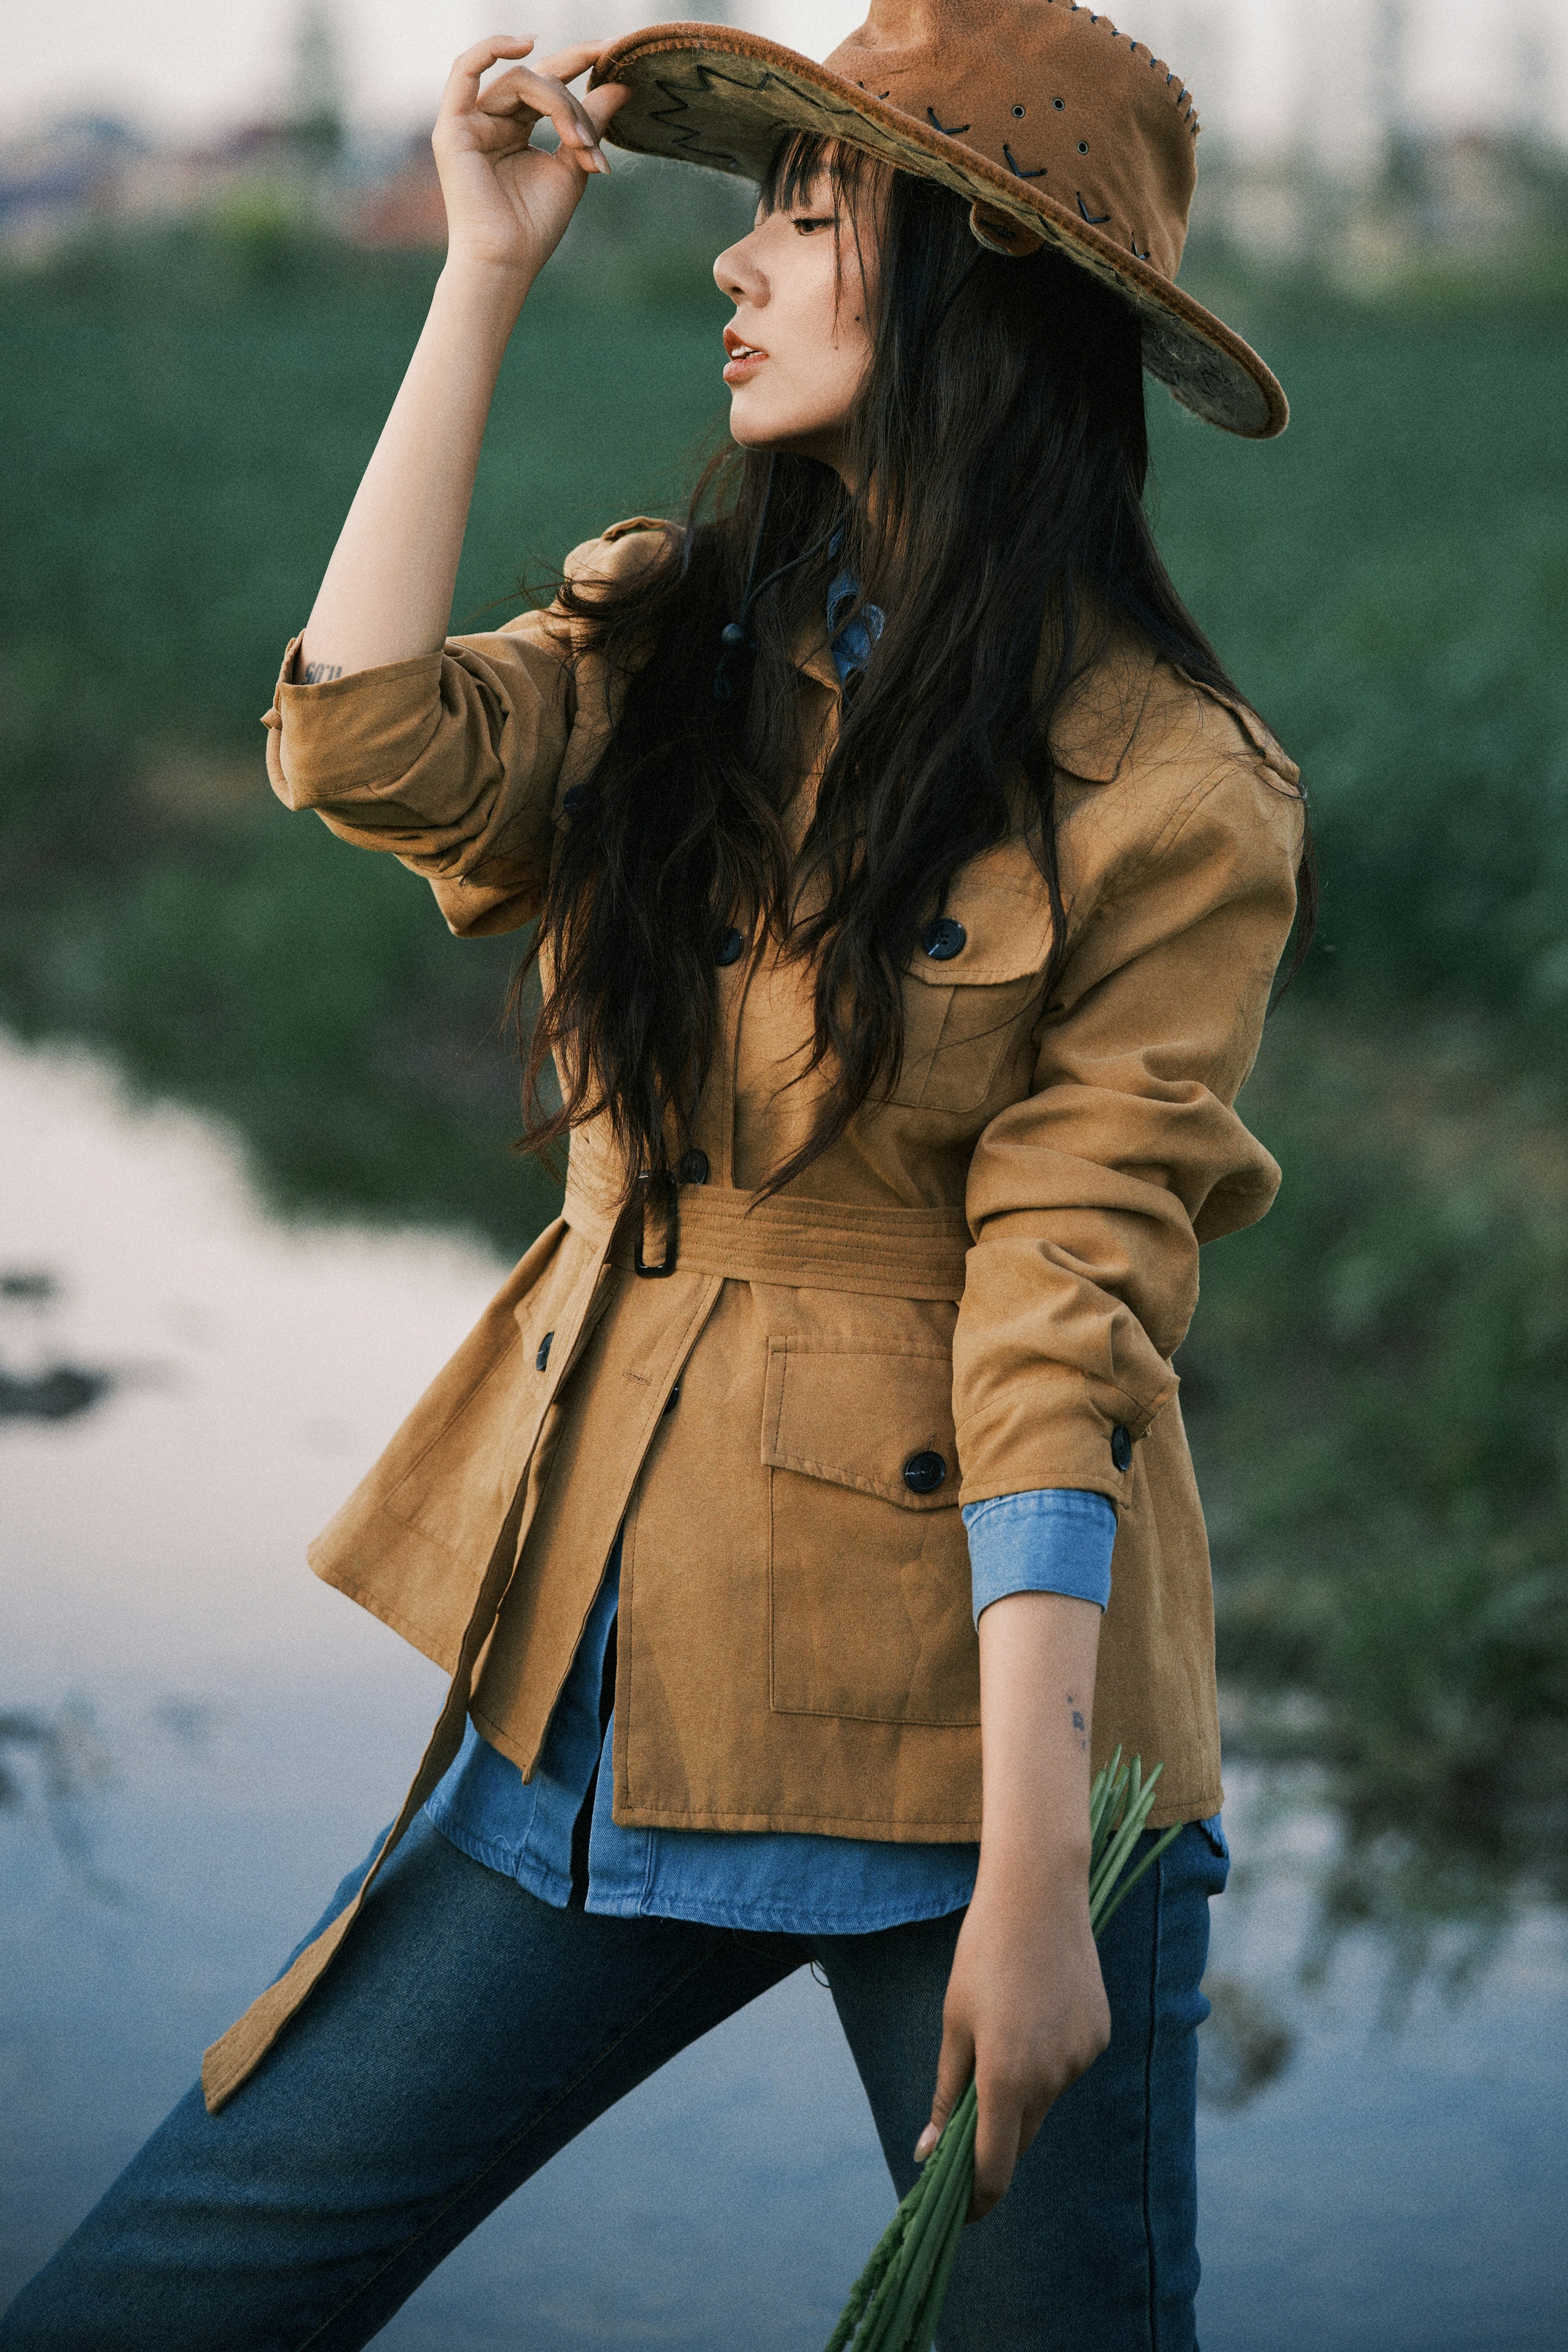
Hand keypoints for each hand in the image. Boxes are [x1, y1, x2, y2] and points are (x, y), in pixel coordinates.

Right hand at [431, 34, 628, 283]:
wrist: (507, 262)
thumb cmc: (535, 226)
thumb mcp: (573, 164)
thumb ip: (590, 122)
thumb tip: (621, 82)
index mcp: (516, 127)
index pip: (548, 81)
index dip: (580, 61)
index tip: (615, 50)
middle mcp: (492, 118)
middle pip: (540, 80)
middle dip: (574, 98)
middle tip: (597, 127)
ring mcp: (470, 121)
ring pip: (521, 81)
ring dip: (559, 105)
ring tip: (579, 142)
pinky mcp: (453, 127)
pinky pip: (466, 68)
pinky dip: (492, 48)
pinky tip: (526, 44)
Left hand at [919, 1850, 1110, 2220]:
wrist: (1039, 1894)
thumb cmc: (983, 1954)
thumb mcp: (955, 2021)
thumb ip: (949, 2092)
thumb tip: (930, 2150)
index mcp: (1006, 2078)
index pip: (995, 2168)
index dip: (977, 2197)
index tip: (960, 2208)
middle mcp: (1051, 2077)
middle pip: (1020, 2136)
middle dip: (994, 2138)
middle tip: (967, 2117)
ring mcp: (1081, 2058)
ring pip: (1044, 2098)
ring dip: (1022, 2087)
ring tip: (1006, 2026)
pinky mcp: (1100, 2036)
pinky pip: (1067, 2066)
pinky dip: (1048, 2058)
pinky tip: (1037, 2010)